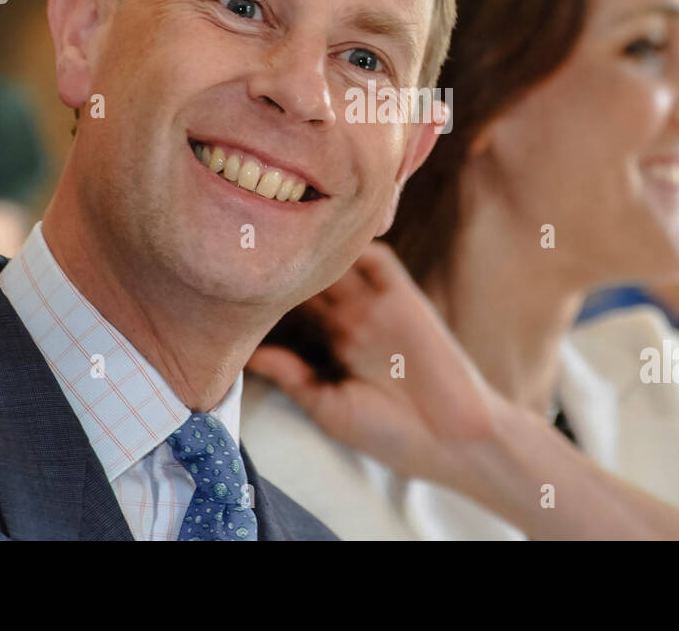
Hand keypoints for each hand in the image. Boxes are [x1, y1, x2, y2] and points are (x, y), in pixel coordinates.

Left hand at [248, 241, 505, 487]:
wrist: (453, 438)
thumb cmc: (390, 433)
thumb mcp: (329, 408)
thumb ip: (292, 376)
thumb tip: (245, 352)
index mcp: (329, 346)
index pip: (287, 308)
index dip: (261, 295)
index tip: (225, 285)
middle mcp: (349, 319)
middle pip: (307, 278)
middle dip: (280, 263)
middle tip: (243, 248)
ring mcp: (375, 306)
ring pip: (337, 262)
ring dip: (312, 250)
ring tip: (278, 238)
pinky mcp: (403, 298)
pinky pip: (377, 261)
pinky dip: (354, 246)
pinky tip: (327, 242)